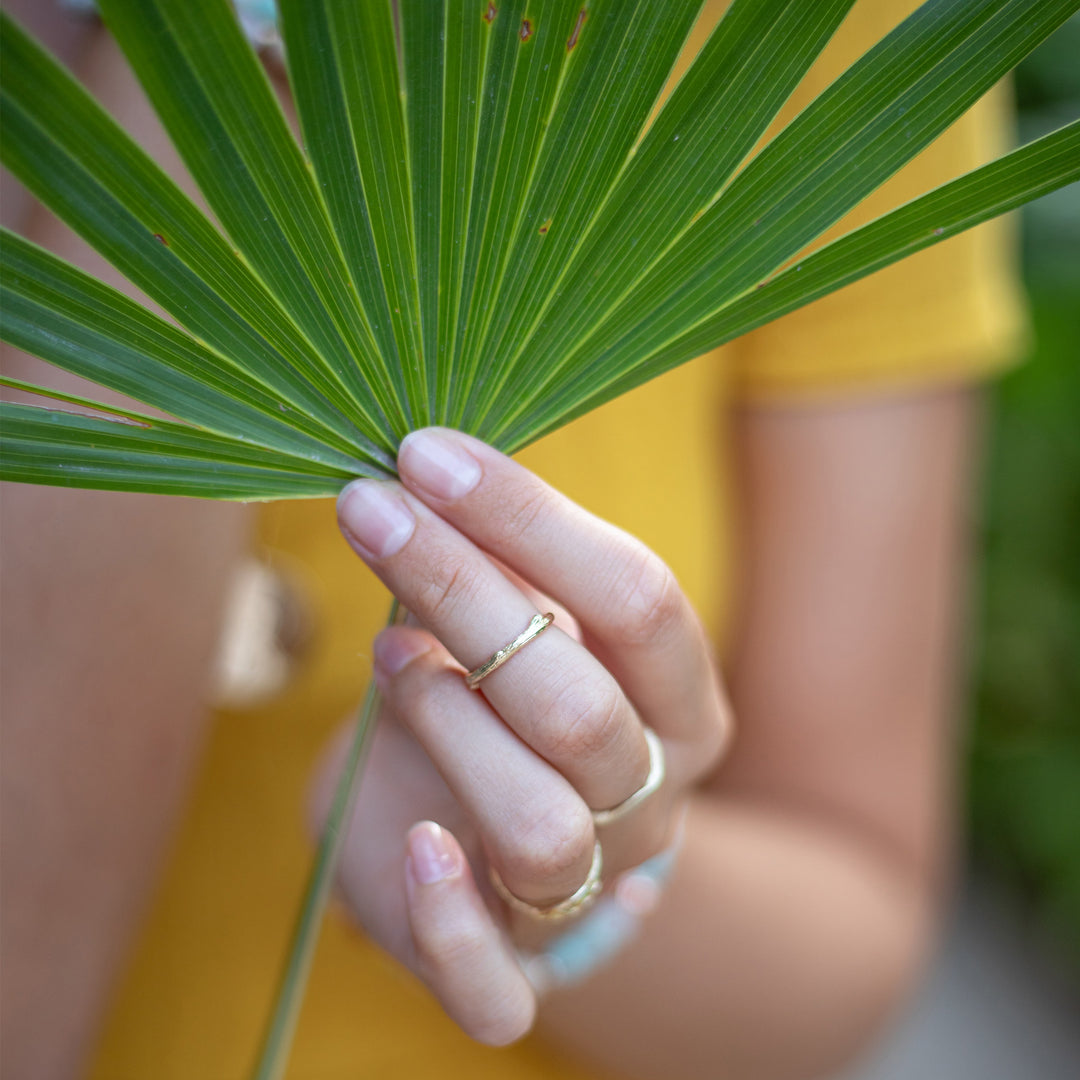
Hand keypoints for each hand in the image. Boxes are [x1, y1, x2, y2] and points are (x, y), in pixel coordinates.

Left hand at [314, 428, 730, 1044]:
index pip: (638, 601)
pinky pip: (495, 986)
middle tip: (374, 512)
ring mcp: (589, 890)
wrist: (491, 830)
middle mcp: (649, 796)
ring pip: (545, 830)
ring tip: (388, 653)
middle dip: (466, 595)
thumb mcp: (516, 623)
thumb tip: (413, 476)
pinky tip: (413, 844)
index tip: (425, 454)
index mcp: (678, 701)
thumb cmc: (503, 698)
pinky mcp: (511, 966)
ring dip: (453, 728)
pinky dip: (447, 918)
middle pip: (581, 708)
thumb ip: (490, 567)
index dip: (529, 519)